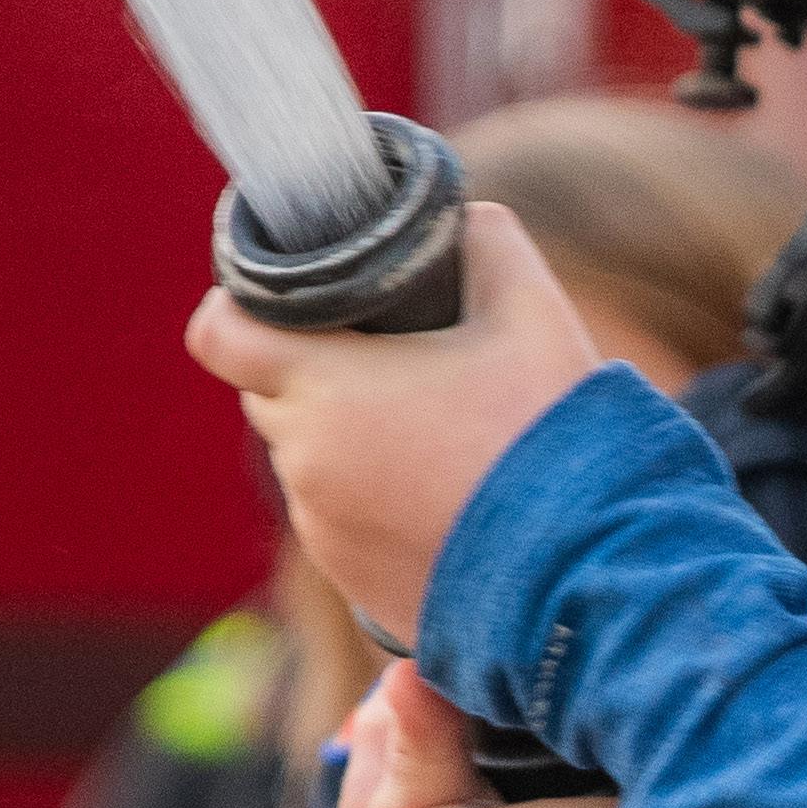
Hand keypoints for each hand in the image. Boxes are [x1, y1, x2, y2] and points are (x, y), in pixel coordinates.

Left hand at [188, 206, 599, 644]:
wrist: (587, 572)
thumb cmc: (553, 435)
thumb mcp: (532, 312)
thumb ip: (484, 243)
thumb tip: (460, 222)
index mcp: (325, 387)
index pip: (219, 335)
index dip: (240, 307)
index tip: (289, 304)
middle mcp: (307, 463)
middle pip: (268, 396)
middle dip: (314, 375)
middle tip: (397, 367)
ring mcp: (325, 533)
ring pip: (309, 464)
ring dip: (350, 444)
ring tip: (439, 443)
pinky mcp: (353, 586)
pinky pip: (340, 526)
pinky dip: (374, 506)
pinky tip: (445, 502)